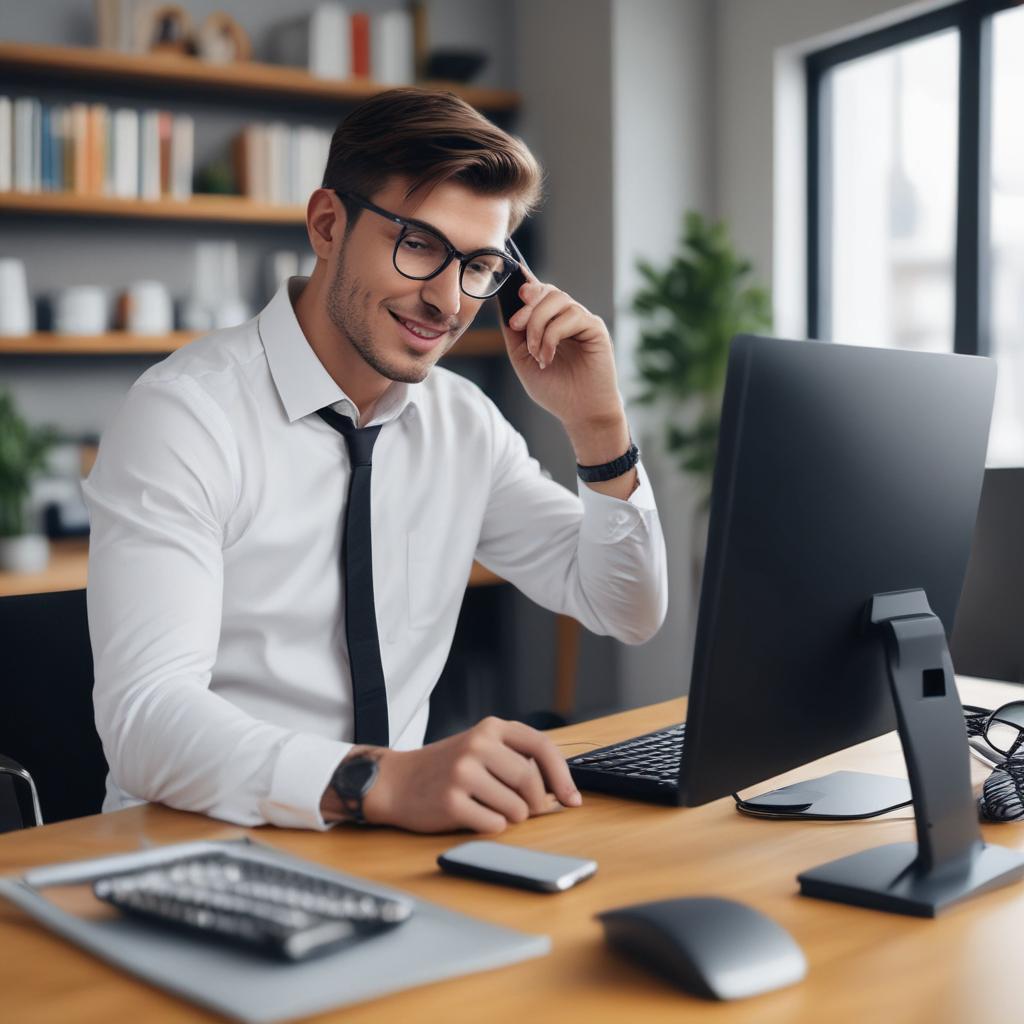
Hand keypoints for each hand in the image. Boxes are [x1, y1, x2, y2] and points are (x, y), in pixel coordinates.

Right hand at [361, 717, 581, 832]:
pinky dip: (490, 826)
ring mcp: (463, 773)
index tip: (572, 798)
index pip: (541, 747)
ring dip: (510, 816)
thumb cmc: (447, 768)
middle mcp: (477, 745)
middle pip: (531, 783)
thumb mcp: (480, 748)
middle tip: (520, 808)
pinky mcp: (451, 801)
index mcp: (490, 728)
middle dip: (533, 804)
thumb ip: (517, 759)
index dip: (562, 776)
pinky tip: (471, 815)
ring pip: (516, 808)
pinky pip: (494, 825)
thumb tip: (561, 792)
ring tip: (486, 806)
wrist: (396, 781)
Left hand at [501, 275, 625, 434]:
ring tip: (536, 354)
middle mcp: (568, 318)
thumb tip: (504, 305)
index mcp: (551, 322)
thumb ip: (514, 334)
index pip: (539, 293)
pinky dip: (552, 335)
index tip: (515, 294)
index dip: (527, 288)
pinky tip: (548, 357)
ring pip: (558, 299)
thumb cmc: (554, 390)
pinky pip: (571, 316)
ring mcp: (583, 321)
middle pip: (547, 291)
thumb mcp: (523, 359)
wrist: (579, 412)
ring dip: (538, 326)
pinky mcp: (595, 328)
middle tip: (517, 327)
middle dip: (527, 307)